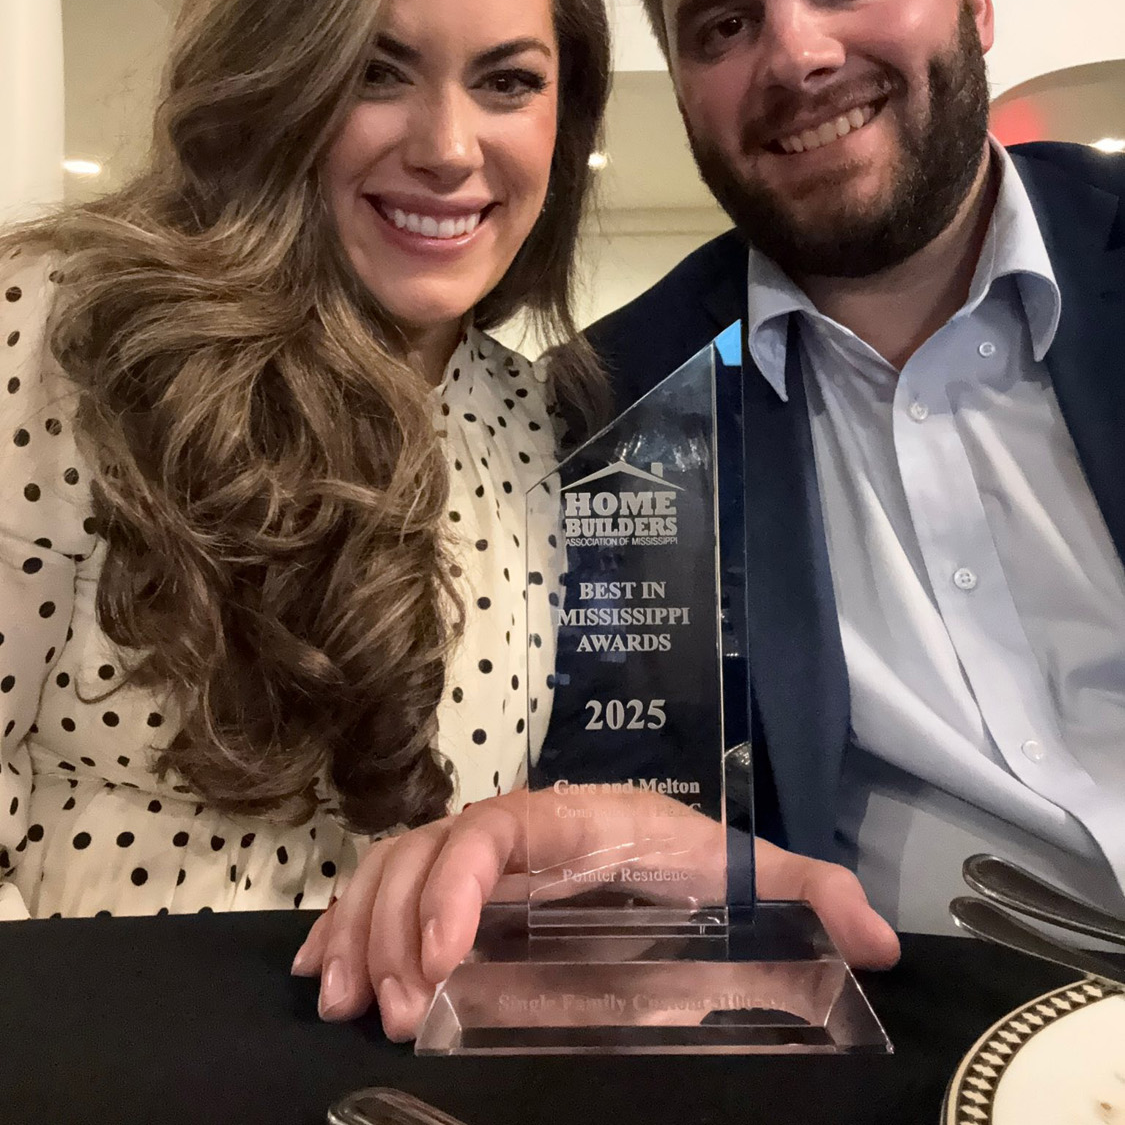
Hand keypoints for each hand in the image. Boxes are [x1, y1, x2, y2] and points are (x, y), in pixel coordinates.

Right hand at [290, 787, 899, 1040]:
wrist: (661, 856)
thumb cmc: (695, 863)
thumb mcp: (750, 874)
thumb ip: (812, 892)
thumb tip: (885, 939)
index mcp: (566, 821)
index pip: (490, 832)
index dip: (455, 889)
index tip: (440, 963)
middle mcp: (508, 833)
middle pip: (420, 854)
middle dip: (391, 930)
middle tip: (389, 1015)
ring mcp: (473, 862)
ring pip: (389, 869)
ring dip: (357, 932)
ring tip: (345, 1007)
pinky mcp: (453, 893)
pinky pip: (380, 890)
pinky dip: (345, 925)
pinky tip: (319, 974)